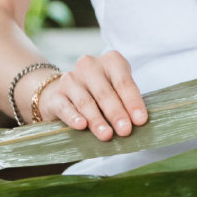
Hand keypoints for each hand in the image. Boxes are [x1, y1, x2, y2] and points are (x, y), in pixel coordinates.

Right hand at [31, 51, 148, 139]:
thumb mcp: (116, 90)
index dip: (133, 102)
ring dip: (97, 120)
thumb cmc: (98, 93)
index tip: (140, 120)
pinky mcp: (55, 95)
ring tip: (107, 135)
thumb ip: (125, 102)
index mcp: (111, 61)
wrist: (62, 93)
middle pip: (105, 92)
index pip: (124, 82)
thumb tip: (137, 122)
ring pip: (86, 101)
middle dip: (116, 113)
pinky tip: (81, 126)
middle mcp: (90, 66)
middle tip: (125, 130)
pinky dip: (74, 117)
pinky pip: (65, 107)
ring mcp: (71, 79)